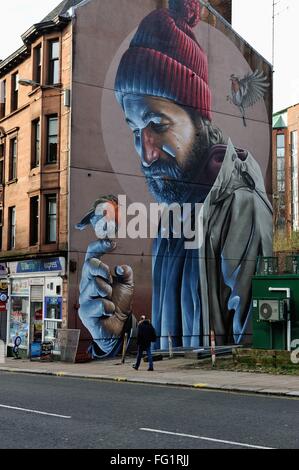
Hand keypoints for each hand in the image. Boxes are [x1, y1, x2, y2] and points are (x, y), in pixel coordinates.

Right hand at [78, 239, 133, 355]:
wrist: (120, 326)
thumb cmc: (119, 304)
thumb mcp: (126, 285)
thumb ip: (125, 273)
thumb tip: (120, 267)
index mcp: (94, 275)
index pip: (91, 255)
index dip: (99, 246)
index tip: (112, 243)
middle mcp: (86, 284)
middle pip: (89, 266)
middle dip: (102, 269)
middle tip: (110, 278)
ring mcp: (84, 298)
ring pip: (95, 285)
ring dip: (108, 291)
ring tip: (110, 298)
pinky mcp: (85, 312)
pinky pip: (99, 304)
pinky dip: (109, 308)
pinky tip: (109, 311)